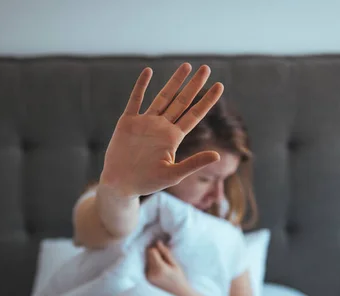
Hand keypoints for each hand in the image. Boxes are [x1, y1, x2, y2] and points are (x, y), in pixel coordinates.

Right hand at [100, 63, 223, 197]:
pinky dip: (141, 85)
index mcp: (173, 138)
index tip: (219, 86)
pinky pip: (135, 100)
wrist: (120, 185)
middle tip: (206, 69)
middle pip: (182, 101)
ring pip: (162, 97)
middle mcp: (162, 127)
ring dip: (174, 82)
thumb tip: (218, 156)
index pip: (194, 115)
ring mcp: (145, 123)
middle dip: (194, 85)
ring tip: (186, 66)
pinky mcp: (128, 122)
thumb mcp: (173, 174)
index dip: (207, 101)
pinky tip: (148, 71)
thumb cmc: (147, 183)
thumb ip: (194, 163)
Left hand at [146, 240, 189, 295]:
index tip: (163, 251)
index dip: (157, 249)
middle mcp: (151, 273)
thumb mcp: (175, 264)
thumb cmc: (179, 278)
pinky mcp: (147, 279)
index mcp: (159, 268)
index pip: (151, 251)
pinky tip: (159, 271)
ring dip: (153, 260)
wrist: (179, 293)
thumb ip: (165, 253)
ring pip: (146, 261)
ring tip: (162, 266)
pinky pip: (146, 267)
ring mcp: (148, 277)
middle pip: (148, 255)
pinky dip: (152, 266)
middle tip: (164, 259)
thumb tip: (158, 242)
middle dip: (154, 254)